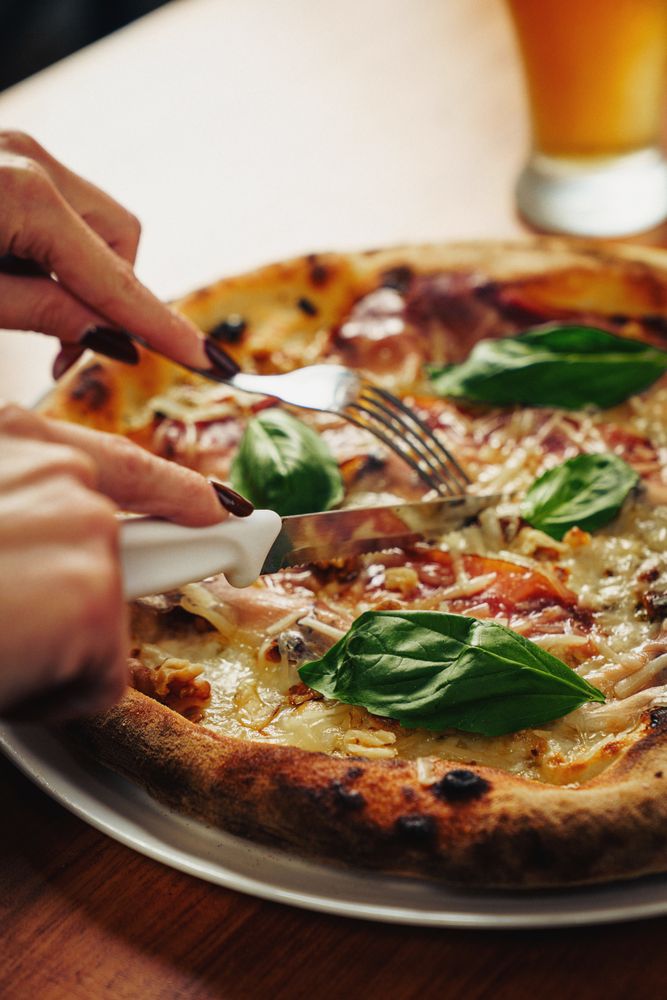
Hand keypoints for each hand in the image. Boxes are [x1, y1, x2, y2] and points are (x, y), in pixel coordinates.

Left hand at [0, 130, 234, 377]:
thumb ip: (46, 313)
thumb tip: (114, 339)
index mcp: (25, 195)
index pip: (118, 282)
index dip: (163, 329)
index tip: (210, 362)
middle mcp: (33, 160)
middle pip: (121, 240)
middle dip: (109, 295)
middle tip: (66, 346)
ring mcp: (20, 151)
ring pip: (96, 225)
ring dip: (82, 273)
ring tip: (24, 303)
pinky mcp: (8, 157)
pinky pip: (61, 209)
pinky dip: (54, 251)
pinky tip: (11, 269)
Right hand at [0, 404, 250, 722]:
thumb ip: (15, 514)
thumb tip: (41, 559)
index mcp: (12, 441)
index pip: (120, 467)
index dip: (176, 495)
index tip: (222, 512)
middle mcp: (57, 470)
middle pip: (114, 554)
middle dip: (75, 602)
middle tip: (16, 621)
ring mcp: (83, 527)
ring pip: (104, 618)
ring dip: (53, 652)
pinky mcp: (92, 595)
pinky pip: (101, 677)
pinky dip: (54, 697)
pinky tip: (4, 672)